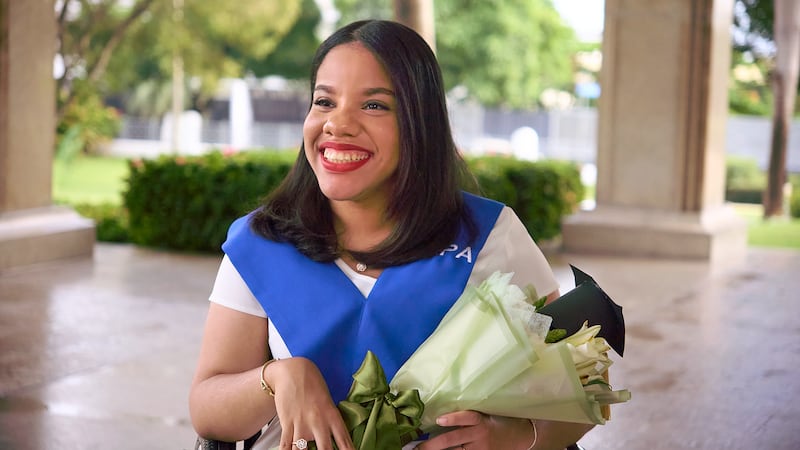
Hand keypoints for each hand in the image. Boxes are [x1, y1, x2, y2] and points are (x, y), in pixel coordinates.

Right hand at [266, 357, 354, 449]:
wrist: (294, 371)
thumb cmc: (313, 385)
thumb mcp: (329, 402)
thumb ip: (332, 421)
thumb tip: (337, 439)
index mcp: (333, 416)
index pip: (345, 442)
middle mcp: (319, 422)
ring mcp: (302, 424)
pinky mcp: (287, 423)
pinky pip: (286, 445)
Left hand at [413, 411, 533, 449]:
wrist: (521, 436)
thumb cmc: (501, 419)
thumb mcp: (488, 411)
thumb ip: (470, 409)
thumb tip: (444, 404)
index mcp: (481, 420)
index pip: (467, 418)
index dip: (454, 419)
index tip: (439, 419)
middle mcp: (479, 435)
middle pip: (453, 439)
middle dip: (433, 444)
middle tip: (417, 447)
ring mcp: (479, 448)